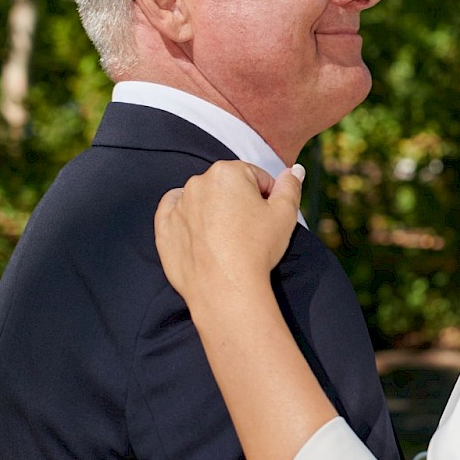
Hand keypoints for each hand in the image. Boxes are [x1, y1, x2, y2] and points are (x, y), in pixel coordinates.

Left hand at [154, 161, 303, 308]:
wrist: (226, 289)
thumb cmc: (257, 249)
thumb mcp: (285, 214)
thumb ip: (290, 186)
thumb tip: (294, 170)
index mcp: (228, 172)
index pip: (256, 177)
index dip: (267, 199)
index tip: (267, 220)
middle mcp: (198, 182)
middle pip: (228, 187)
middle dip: (240, 204)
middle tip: (250, 233)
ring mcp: (178, 204)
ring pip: (203, 200)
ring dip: (216, 213)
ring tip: (228, 241)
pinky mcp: (165, 227)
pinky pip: (175, 214)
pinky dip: (188, 220)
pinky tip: (202, 235)